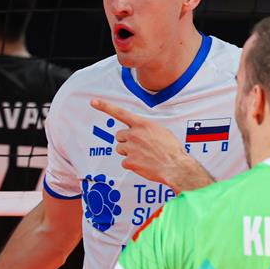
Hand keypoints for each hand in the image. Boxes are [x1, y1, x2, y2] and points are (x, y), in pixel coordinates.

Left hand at [92, 99, 211, 191]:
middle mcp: (134, 134)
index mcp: (142, 124)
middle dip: (127, 141)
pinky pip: (124, 162)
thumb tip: (140, 130)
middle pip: (119, 136)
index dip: (105, 106)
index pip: (120, 112)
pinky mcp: (129, 161)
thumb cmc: (171, 149)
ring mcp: (130, 148)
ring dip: (129, 152)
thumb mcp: (161, 131)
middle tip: (141, 146)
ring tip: (144, 155)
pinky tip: (143, 164)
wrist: (176, 166)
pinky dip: (132, 164)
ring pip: (120, 149)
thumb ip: (146, 128)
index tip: (94, 101)